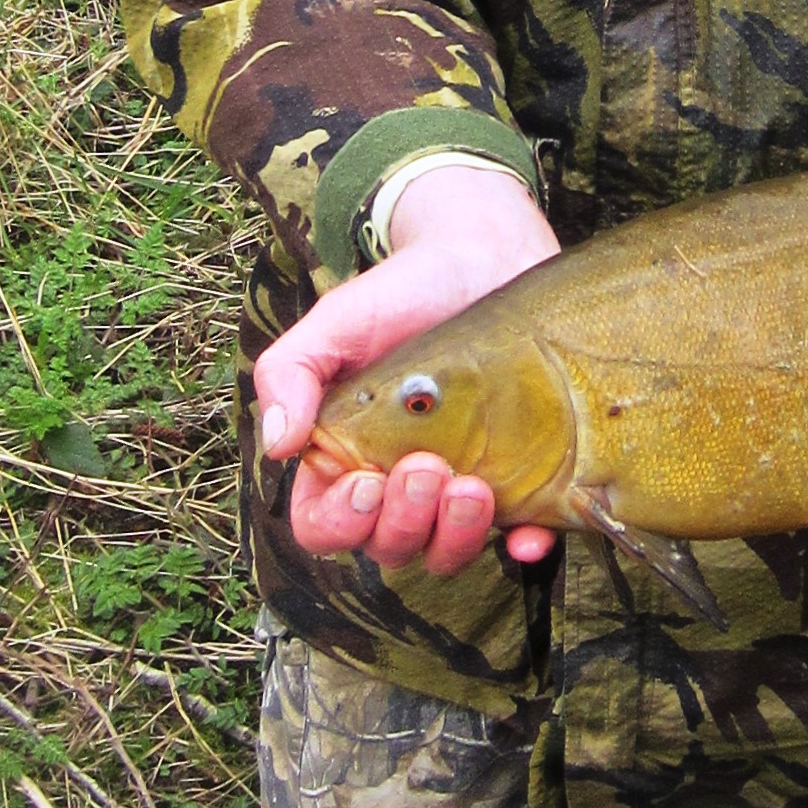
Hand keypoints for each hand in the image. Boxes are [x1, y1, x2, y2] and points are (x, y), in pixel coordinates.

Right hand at [254, 165, 560, 575]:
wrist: (484, 255)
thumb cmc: (402, 291)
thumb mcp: (337, 320)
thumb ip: (290, 372)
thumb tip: (277, 444)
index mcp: (345, 458)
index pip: (324, 524)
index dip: (339, 522)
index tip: (366, 482)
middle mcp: (398, 484)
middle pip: (387, 546)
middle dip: (404, 521)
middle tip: (427, 466)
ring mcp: (458, 484)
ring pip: (445, 551)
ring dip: (454, 536)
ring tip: (473, 487)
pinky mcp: (518, 475)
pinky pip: (520, 534)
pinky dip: (525, 546)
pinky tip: (530, 536)